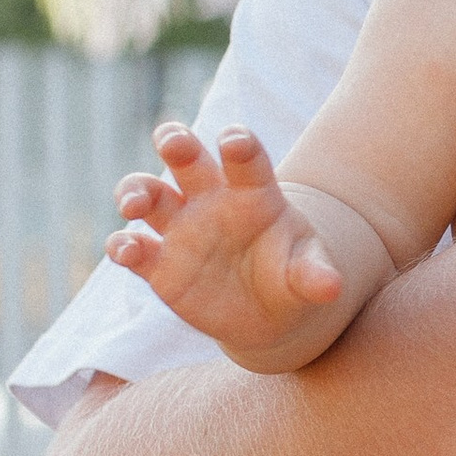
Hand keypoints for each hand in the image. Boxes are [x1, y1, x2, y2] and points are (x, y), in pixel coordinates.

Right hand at [106, 122, 345, 354]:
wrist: (268, 315)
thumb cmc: (292, 278)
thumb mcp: (308, 276)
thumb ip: (314, 275)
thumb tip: (331, 286)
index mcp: (253, 192)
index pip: (246, 159)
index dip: (238, 145)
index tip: (232, 140)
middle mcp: (211, 200)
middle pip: (187, 158)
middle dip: (175, 142)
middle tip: (172, 140)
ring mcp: (181, 229)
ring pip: (148, 193)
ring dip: (135, 191)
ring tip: (133, 205)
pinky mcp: (159, 264)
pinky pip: (134, 248)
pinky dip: (124, 246)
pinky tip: (127, 250)